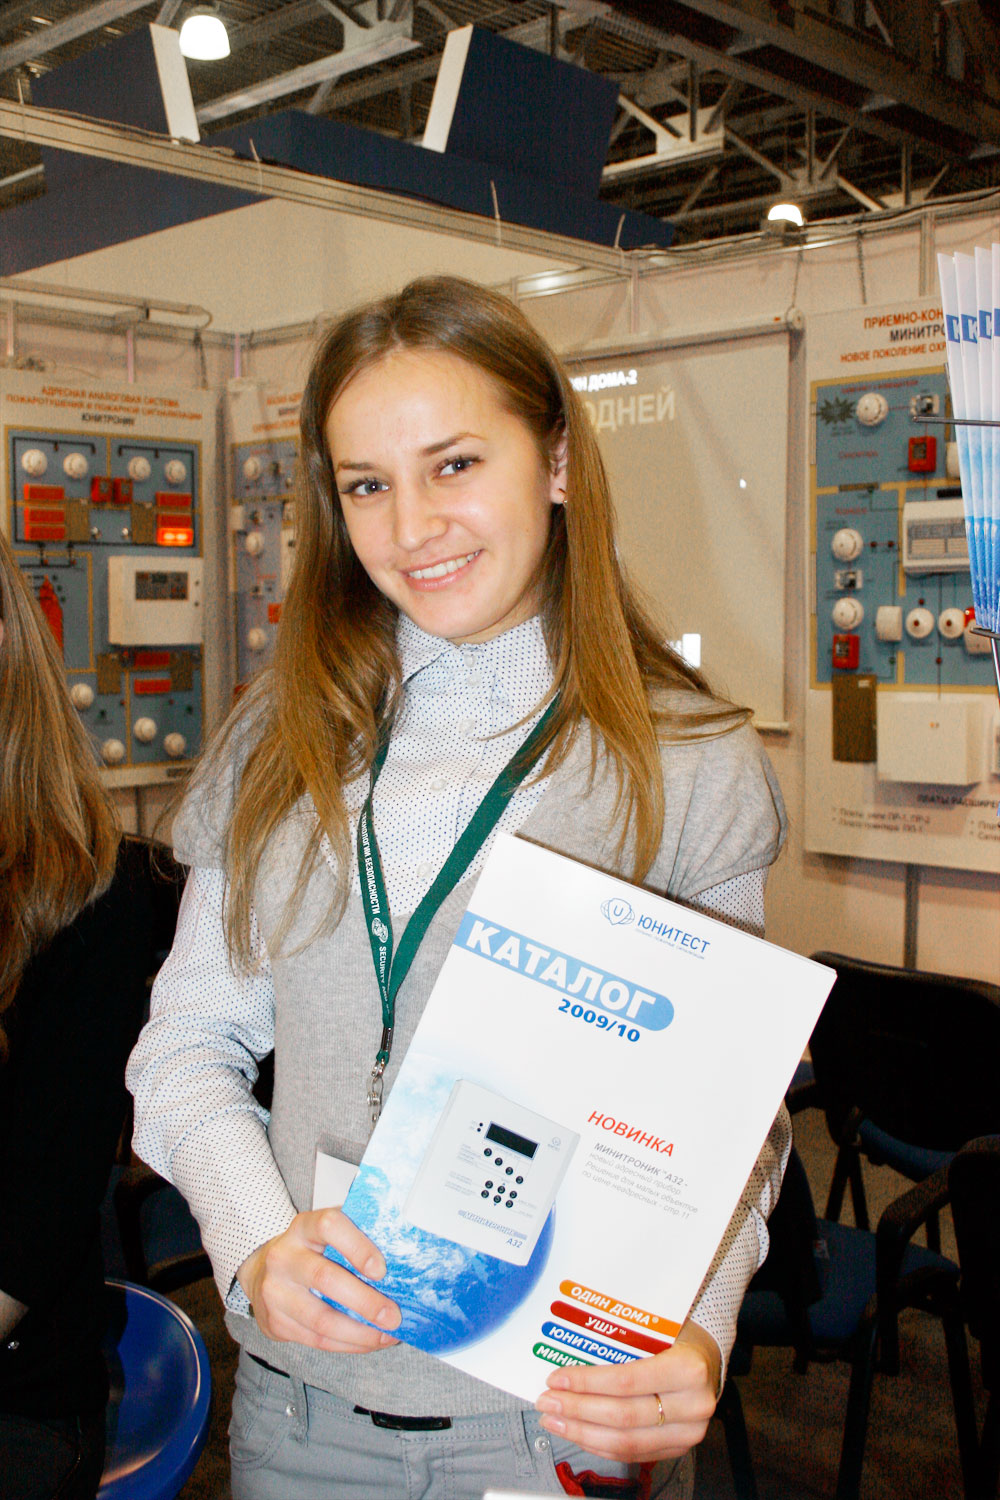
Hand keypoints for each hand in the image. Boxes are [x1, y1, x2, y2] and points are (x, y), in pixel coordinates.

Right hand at [236, 1207, 400, 1353]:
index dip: (357, 1246)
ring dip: (361, 1332)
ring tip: (387, 1335)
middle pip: (325, 1279)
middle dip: (365, 1302)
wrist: (262, 1272)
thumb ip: (356, 1237)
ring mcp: (275, 1292)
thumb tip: (403, 1255)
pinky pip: (317, 1340)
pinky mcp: (276, 1323)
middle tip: (394, 1316)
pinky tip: (368, 1342)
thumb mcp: (325, 1234)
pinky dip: (349, 1344)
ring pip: (321, 1319)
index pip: (329, 1226)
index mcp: (303, 1227)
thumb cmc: (309, 1251)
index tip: (381, 1269)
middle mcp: (284, 1257)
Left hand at [534, 1319, 719, 1463]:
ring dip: (582, 1433)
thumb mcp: (657, 1329)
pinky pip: (633, 1453)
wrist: (710, 1359)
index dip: (586, 1383)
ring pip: (625, 1442)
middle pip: (622, 1416)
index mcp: (688, 1369)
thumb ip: (621, 1344)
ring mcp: (688, 1432)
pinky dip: (600, 1445)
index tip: (556, 1378)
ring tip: (555, 1421)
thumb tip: (567, 1354)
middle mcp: (693, 1405)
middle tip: (548, 1402)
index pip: (626, 1381)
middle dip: (577, 1410)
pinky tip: (578, 1433)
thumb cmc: (678, 1337)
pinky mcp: (679, 1448)